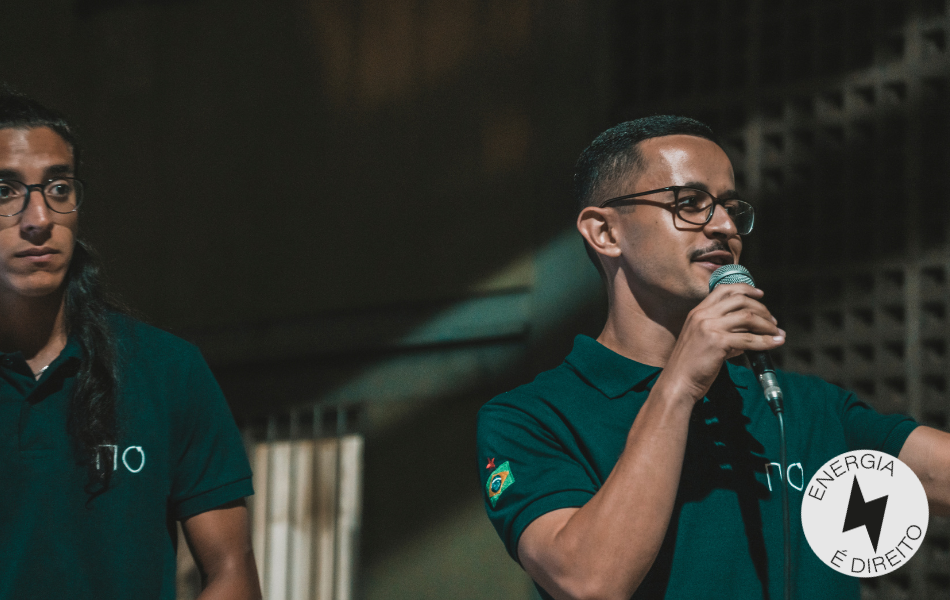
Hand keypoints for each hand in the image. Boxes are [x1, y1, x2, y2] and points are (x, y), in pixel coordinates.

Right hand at [661, 283, 784, 403]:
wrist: (678, 382)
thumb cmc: (690, 365)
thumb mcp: (701, 340)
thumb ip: (722, 332)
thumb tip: (747, 333)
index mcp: (697, 312)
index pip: (724, 290)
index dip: (745, 289)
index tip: (760, 294)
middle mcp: (702, 315)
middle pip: (740, 300)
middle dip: (762, 309)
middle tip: (773, 321)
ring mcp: (709, 327)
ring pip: (748, 317)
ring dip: (767, 324)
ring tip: (777, 333)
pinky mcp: (718, 342)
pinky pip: (749, 339)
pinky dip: (766, 341)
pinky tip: (775, 343)